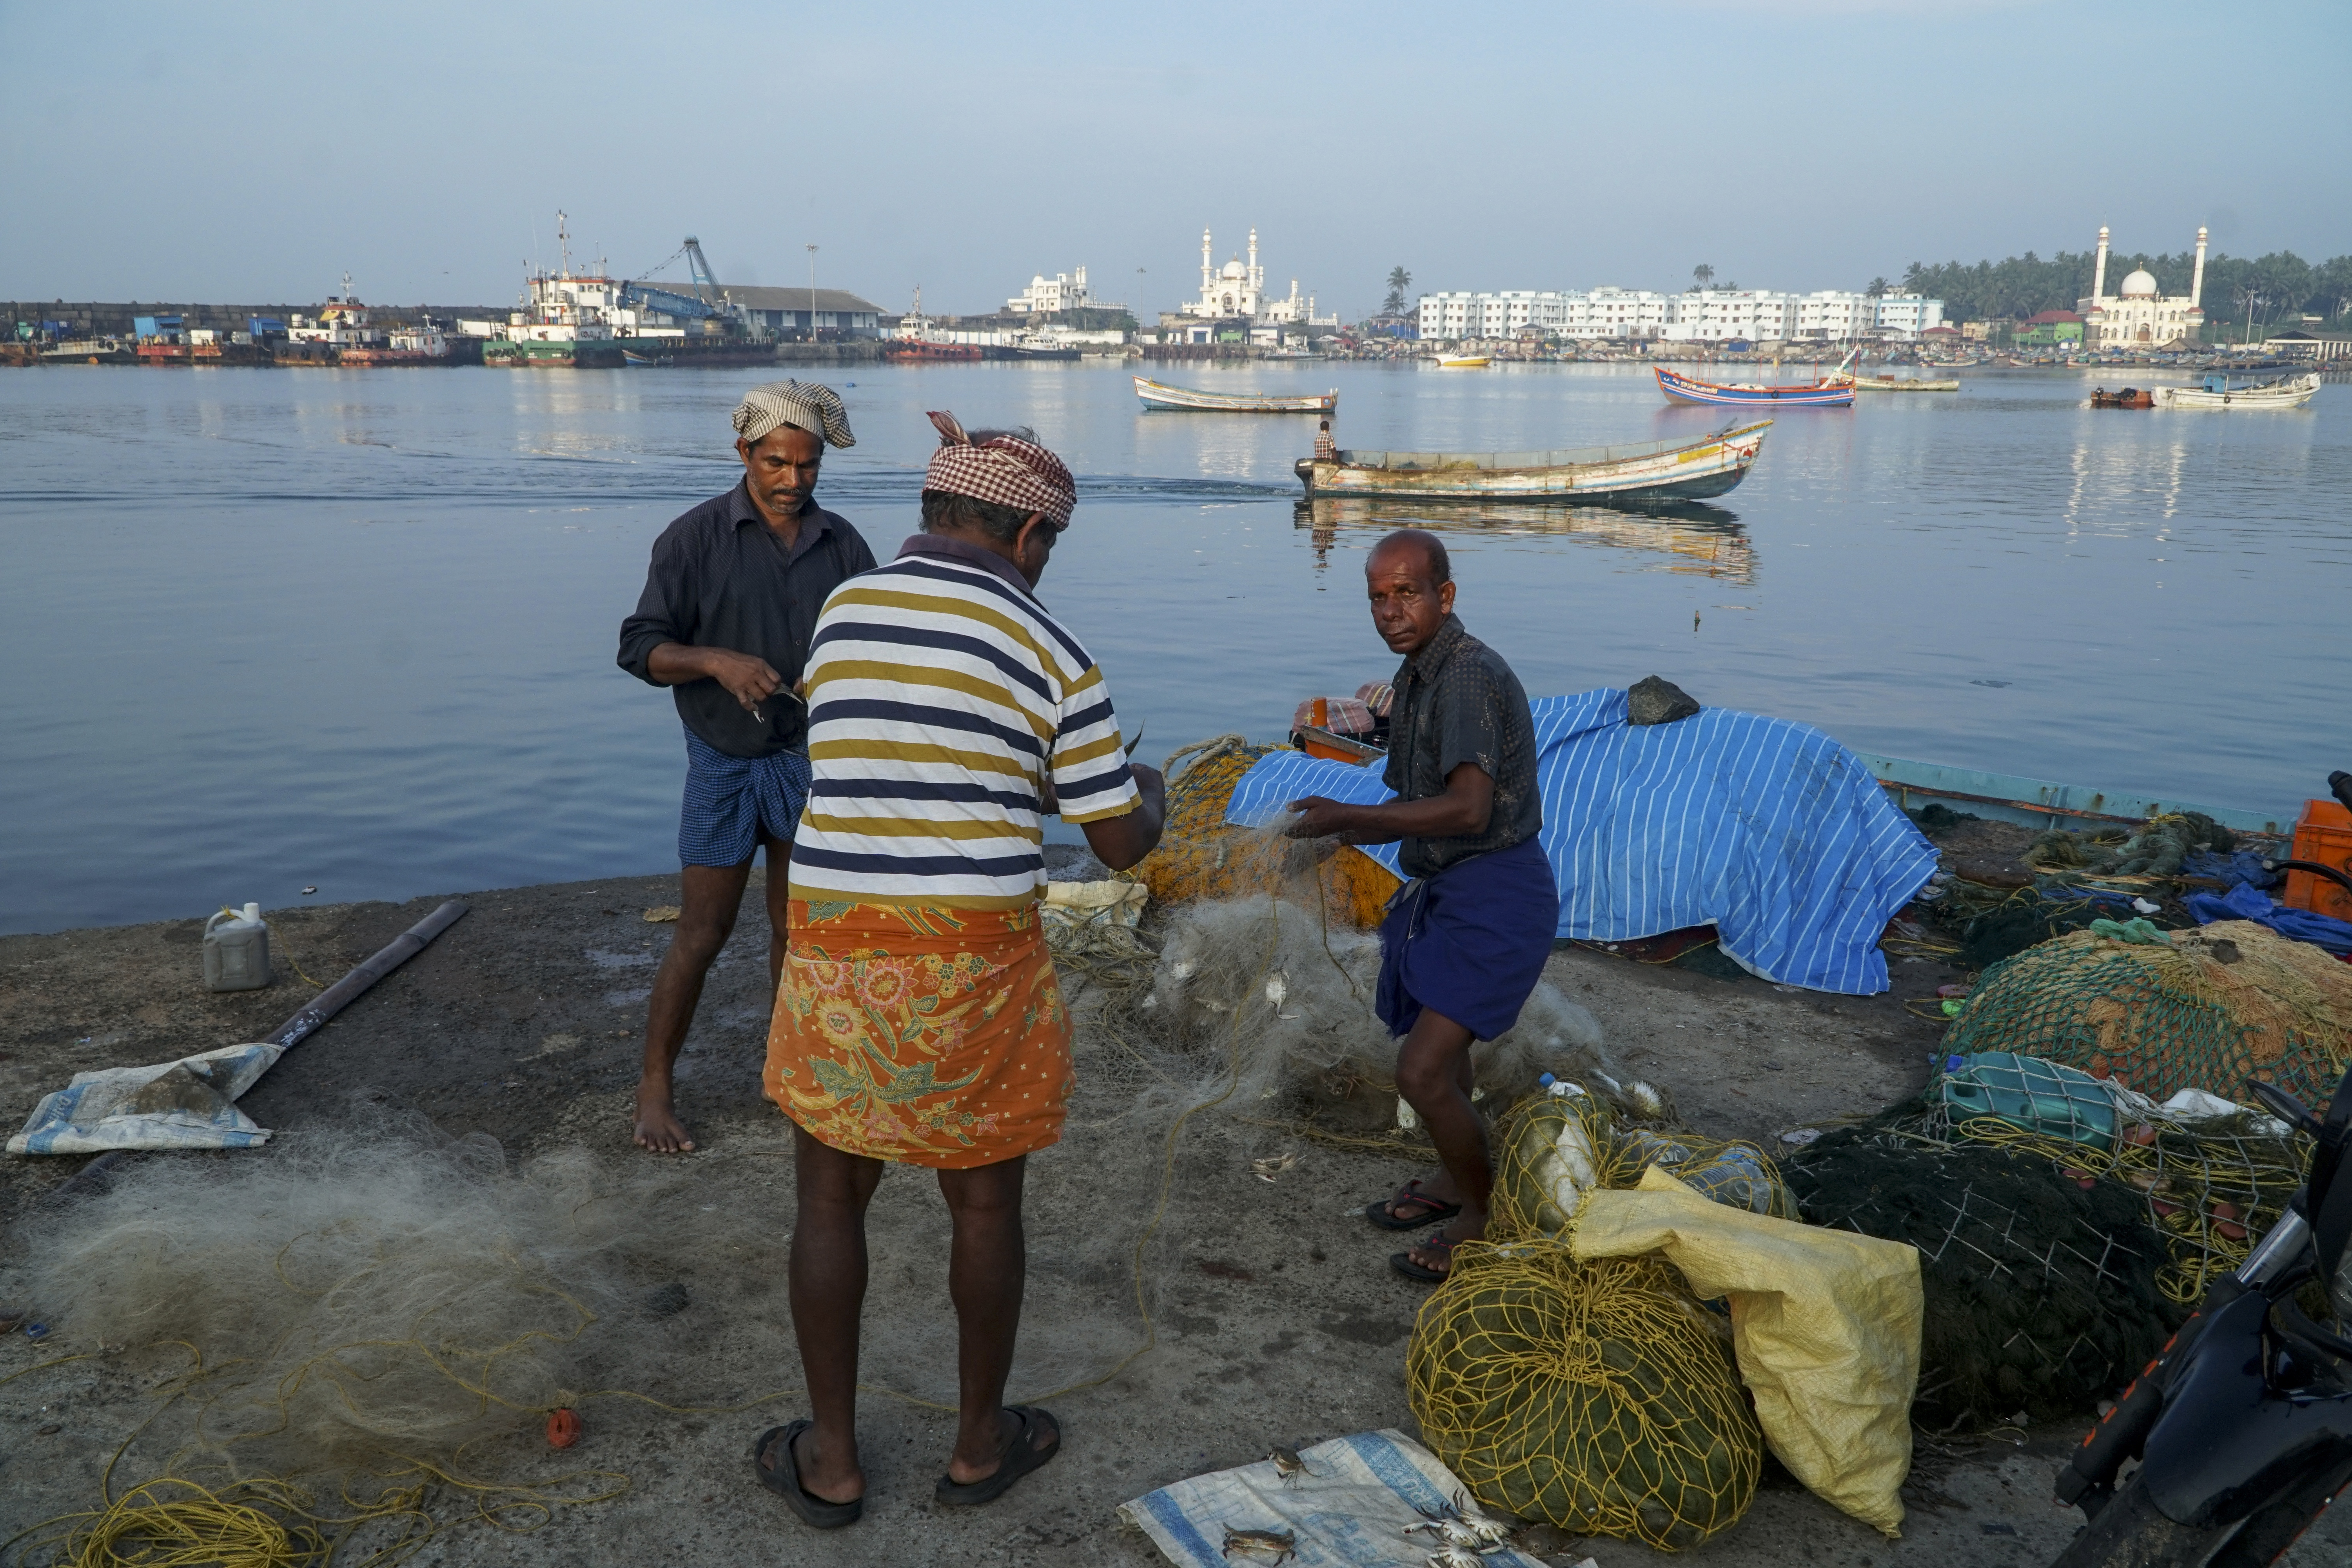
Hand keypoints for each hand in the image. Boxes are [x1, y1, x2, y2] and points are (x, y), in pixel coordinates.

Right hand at [645, 643, 785, 714]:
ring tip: (756, 696)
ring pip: (761, 697)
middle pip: (771, 690)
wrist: (720, 661)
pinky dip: (751, 707)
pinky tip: (753, 707)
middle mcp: (756, 674)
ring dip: (760, 698)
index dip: (776, 684)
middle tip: (763, 691)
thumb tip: (775, 682)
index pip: (777, 679)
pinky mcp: (738, 690)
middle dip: (769, 693)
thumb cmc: (739, 661)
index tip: (772, 685)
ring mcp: (746, 683)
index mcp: (761, 666)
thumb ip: (765, 670)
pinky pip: (747, 703)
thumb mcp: (755, 660)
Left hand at [1285, 796, 1354, 839]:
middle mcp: (1307, 833)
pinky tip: (1306, 823)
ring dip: (1296, 830)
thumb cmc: (1329, 807)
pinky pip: (1306, 835)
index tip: (1281, 822)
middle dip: (1288, 829)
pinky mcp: (1318, 836)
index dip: (1283, 827)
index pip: (1288, 830)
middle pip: (1293, 835)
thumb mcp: (1314, 801)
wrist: (1345, 818)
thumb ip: (1299, 805)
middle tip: (1288, 820)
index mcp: (1304, 824)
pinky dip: (1303, 831)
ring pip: (1299, 836)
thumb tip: (1287, 808)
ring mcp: (1313, 836)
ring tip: (1296, 821)